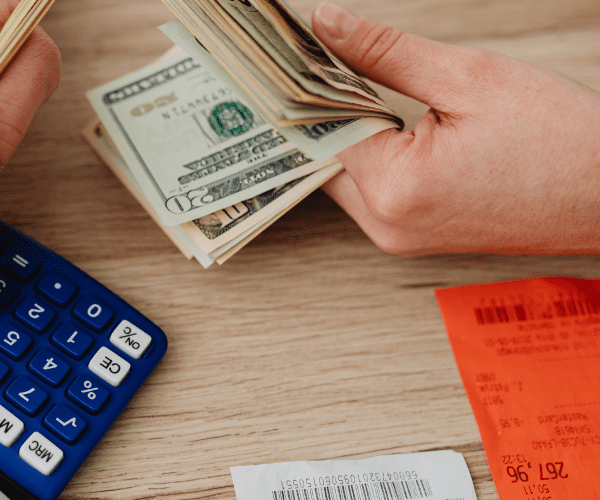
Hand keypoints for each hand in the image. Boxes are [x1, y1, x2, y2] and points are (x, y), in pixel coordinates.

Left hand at [311, 3, 599, 254]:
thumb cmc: (560, 138)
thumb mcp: (468, 76)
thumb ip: (384, 51)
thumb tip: (326, 24)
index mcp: (394, 190)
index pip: (322, 126)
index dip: (310, 81)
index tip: (298, 47)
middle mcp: (386, 225)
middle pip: (325, 154)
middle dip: (325, 104)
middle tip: (320, 55)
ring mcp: (399, 237)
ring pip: (345, 171)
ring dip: (349, 127)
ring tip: (357, 80)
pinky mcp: (414, 236)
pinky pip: (372, 188)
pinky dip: (373, 151)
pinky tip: (385, 116)